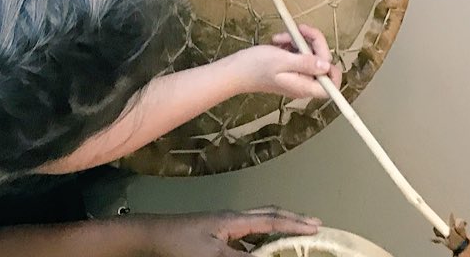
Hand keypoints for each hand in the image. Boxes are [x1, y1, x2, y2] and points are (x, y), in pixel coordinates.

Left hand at [149, 208, 320, 256]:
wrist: (151, 238)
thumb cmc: (181, 244)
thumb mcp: (214, 256)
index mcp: (234, 220)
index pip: (271, 220)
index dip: (294, 224)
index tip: (317, 226)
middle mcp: (232, 220)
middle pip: (267, 216)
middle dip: (291, 221)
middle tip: (313, 226)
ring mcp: (223, 228)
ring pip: (257, 227)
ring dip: (276, 231)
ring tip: (294, 238)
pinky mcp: (215, 237)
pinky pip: (245, 238)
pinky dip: (260, 243)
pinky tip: (264, 252)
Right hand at [235, 25, 342, 99]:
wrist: (235, 70)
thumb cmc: (256, 67)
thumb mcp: (281, 61)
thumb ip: (305, 63)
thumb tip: (326, 65)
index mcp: (305, 86)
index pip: (332, 83)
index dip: (331, 65)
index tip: (319, 47)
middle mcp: (304, 83)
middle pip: (321, 63)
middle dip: (311, 43)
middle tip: (298, 29)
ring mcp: (296, 75)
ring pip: (309, 55)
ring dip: (298, 41)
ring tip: (281, 37)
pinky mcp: (289, 67)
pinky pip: (298, 54)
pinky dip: (290, 44)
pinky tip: (278, 41)